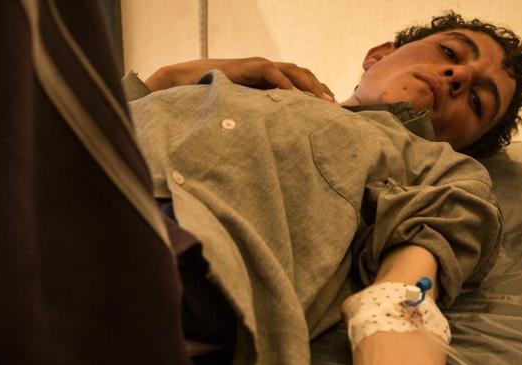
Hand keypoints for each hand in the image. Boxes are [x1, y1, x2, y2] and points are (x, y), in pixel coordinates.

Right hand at [144, 57, 334, 101]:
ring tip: (324, 101)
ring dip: (310, 86)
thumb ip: (259, 118)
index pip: (299, 84)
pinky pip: (273, 73)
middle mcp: (267, 71)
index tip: (330, 112)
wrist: (186, 83)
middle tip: (335, 107)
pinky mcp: (249, 66)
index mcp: (268, 81)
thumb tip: (274, 140)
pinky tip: (296, 97)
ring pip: (293, 71)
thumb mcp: (242, 111)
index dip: (316, 95)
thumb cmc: (212, 100)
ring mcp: (259, 66)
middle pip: (302, 75)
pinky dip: (286, 84)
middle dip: (320, 89)